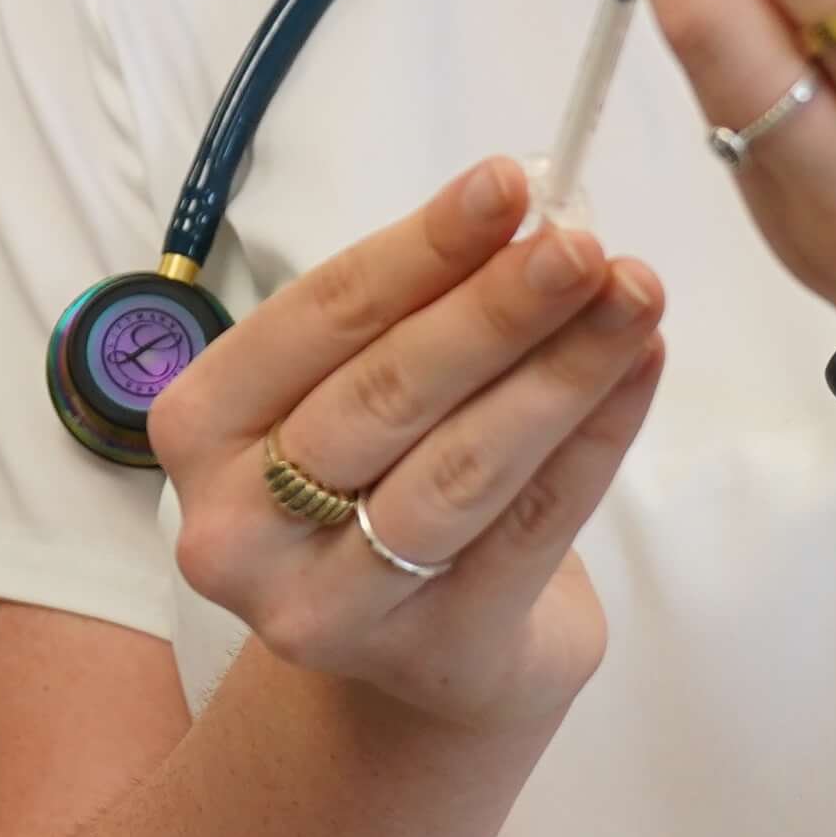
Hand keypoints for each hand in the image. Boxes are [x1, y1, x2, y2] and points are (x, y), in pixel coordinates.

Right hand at [141, 161, 663, 734]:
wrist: (410, 649)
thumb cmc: (372, 478)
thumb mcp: (349, 386)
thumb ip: (412, 309)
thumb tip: (525, 211)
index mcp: (196, 428)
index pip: (319, 318)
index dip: (420, 248)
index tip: (509, 183)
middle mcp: (237, 528)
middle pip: (385, 396)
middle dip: (496, 309)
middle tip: (580, 242)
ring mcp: (329, 605)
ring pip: (460, 470)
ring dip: (560, 371)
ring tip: (633, 295)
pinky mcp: (432, 653)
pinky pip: (531, 529)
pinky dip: (595, 440)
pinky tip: (639, 369)